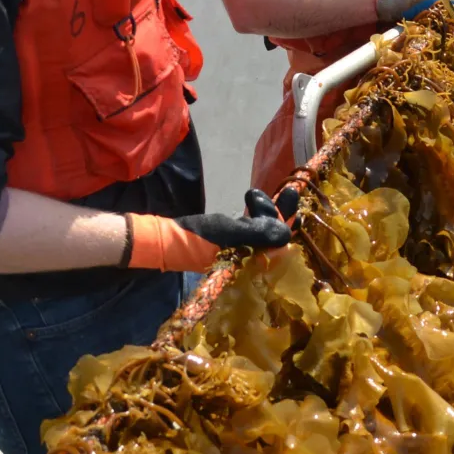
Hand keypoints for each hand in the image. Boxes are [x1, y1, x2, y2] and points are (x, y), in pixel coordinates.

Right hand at [124, 189, 288, 271]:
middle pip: (275, 235)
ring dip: (264, 210)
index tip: (290, 195)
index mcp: (253, 263)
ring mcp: (242, 251)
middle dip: (277, 212)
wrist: (164, 239)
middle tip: (279, 191)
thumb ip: (258, 233)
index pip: (281, 242)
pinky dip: (254, 215)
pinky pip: (252, 228)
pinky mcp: (232, 243)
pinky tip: (250, 200)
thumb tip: (287, 232)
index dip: (288, 219)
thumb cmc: (197, 238)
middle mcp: (251, 260)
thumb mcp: (229, 233)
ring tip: (252, 195)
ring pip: (264, 229)